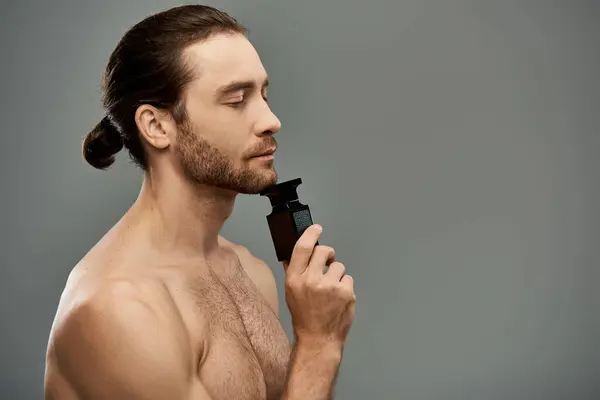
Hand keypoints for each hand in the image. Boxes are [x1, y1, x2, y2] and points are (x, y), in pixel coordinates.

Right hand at [283, 225, 355, 348]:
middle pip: (324, 251)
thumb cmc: (304, 317)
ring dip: (336, 274)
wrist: (318, 339)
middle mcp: (311, 280)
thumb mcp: (291, 293)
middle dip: (328, 254)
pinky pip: (348, 278)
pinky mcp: (346, 292)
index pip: (302, 248)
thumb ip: (294, 272)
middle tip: (327, 263)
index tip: (316, 229)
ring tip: (331, 290)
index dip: (310, 234)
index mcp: (295, 279)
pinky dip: (345, 286)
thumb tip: (292, 255)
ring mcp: (330, 286)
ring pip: (339, 265)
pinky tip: (338, 298)